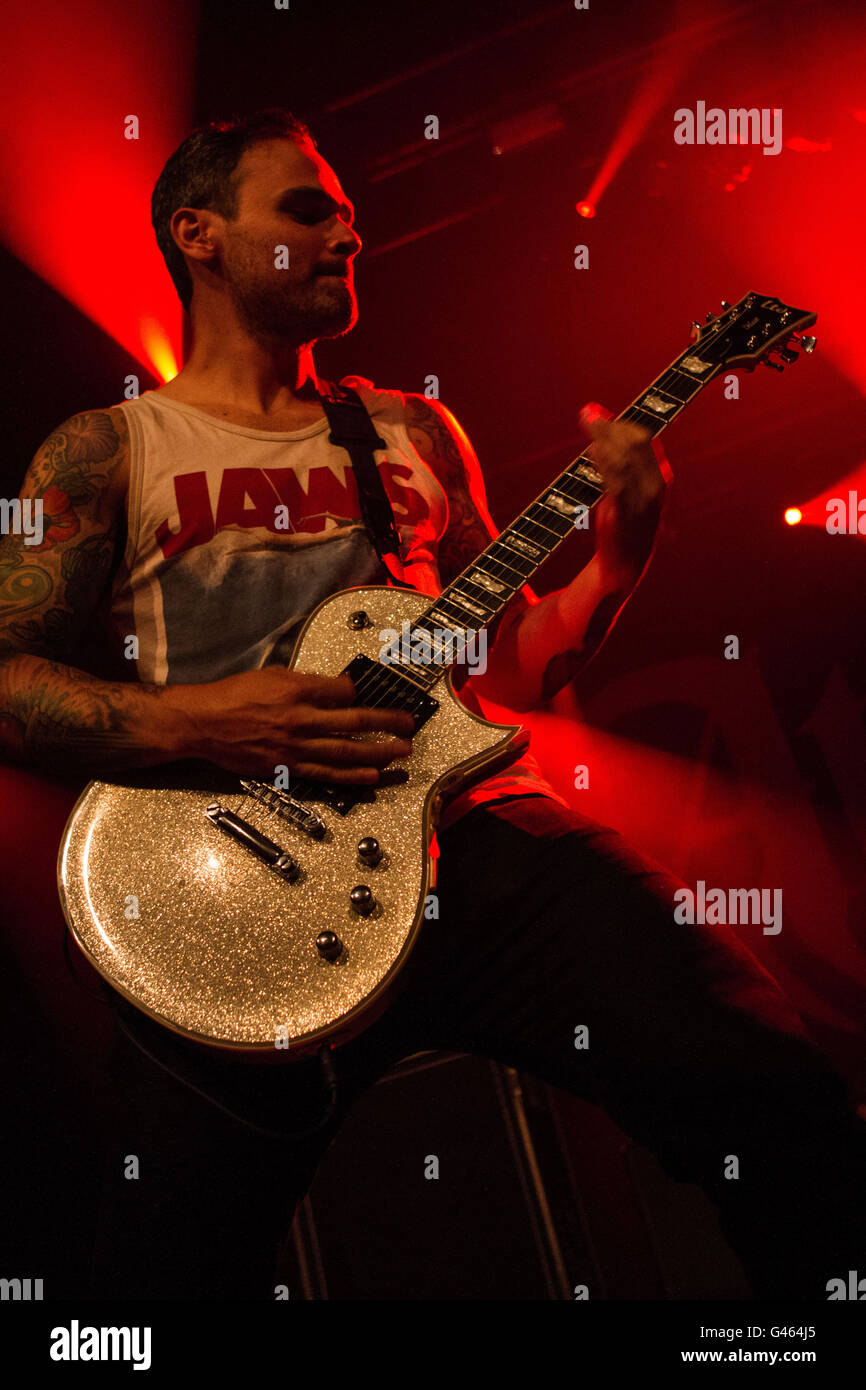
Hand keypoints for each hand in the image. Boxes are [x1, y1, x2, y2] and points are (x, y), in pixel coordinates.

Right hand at [176, 668, 414, 782]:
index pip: (343, 691)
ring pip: (346, 752)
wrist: (203, 723)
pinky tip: (372, 777)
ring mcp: (296, 747)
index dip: (358, 692)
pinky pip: (326, 774)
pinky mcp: (287, 767)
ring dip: (379, 753)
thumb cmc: (233, 695)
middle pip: (354, 722)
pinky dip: (352, 776)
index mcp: (297, 691)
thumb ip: (306, 682)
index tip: (363, 693)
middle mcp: (301, 719)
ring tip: (402, 754)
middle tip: (409, 725)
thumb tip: (336, 689)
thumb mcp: (272, 675)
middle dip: (386, 723)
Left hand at [579, 402, 671, 588]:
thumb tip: (598, 437)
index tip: (597, 413)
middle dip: (610, 425)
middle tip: (587, 413)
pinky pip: (616, 481)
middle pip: (636, 444)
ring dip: (605, 437)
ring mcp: (641, 499)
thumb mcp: (627, 492)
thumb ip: (617, 465)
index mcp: (659, 478)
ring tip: (587, 423)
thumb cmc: (624, 525)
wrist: (624, 566)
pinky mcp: (624, 512)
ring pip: (626, 458)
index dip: (620, 423)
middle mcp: (655, 486)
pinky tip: (593, 449)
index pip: (644, 440)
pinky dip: (605, 462)